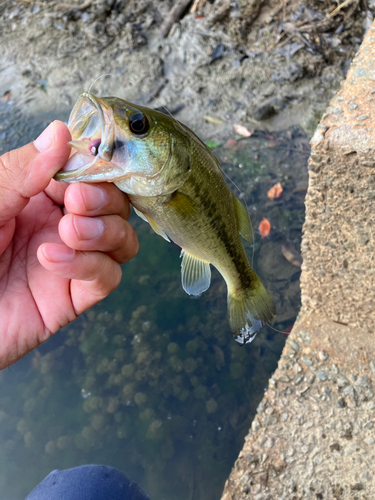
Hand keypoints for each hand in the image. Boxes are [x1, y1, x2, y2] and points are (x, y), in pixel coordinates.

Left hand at [0, 121, 137, 368]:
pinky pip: (108, 277)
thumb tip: (60, 131)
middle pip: (115, 204)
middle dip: (105, 198)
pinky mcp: (74, 297)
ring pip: (123, 239)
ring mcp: (72, 261)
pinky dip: (91, 265)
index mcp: (37, 196)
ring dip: (106, 230)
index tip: (83, 165)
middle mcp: (61, 225)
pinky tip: (51, 259)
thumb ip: (20, 172)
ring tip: (68, 231)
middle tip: (76, 202)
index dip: (94, 166)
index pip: (88, 173)